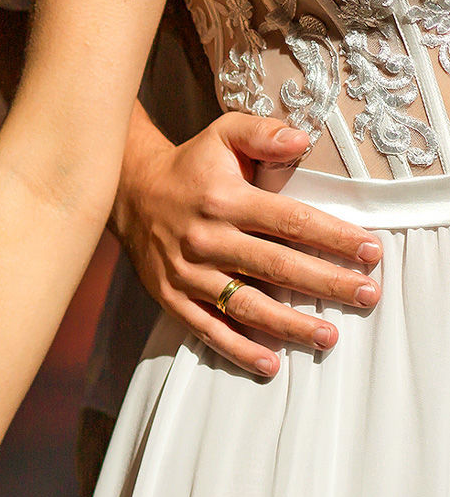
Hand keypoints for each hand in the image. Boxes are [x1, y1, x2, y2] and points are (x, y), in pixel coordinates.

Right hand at [111, 110, 382, 377]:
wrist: (127, 193)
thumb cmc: (189, 166)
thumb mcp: (223, 134)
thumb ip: (263, 133)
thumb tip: (302, 140)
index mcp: (225, 200)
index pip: (290, 221)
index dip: (333, 237)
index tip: (369, 252)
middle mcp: (206, 239)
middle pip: (276, 266)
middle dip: (326, 283)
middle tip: (366, 296)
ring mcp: (187, 273)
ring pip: (245, 304)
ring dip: (288, 324)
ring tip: (327, 337)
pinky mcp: (171, 297)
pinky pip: (207, 328)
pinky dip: (238, 348)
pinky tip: (269, 363)